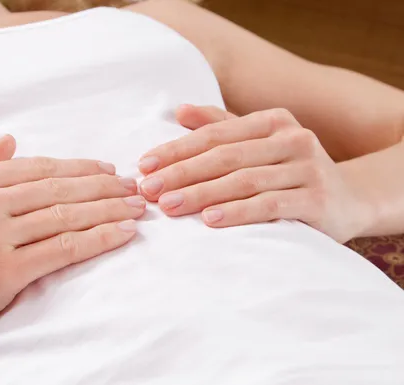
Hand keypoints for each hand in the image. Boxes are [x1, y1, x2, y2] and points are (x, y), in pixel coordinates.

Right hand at [0, 135, 144, 358]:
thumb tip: (10, 139)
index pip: (38, 168)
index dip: (79, 167)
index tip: (108, 170)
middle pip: (58, 188)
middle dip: (104, 185)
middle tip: (135, 186)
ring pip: (65, 215)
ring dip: (109, 209)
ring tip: (137, 207)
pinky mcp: (2, 274)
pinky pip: (61, 250)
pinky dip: (97, 239)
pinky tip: (121, 233)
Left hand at [138, 105, 368, 242]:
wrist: (352, 200)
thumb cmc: (291, 172)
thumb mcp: (260, 144)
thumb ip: (221, 126)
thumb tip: (179, 110)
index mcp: (272, 121)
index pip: (213, 134)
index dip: (176, 150)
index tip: (143, 166)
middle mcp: (292, 138)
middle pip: (224, 156)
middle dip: (180, 173)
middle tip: (147, 190)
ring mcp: (307, 168)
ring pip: (243, 180)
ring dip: (201, 194)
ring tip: (169, 206)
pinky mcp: (317, 199)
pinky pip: (269, 205)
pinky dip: (237, 212)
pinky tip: (210, 220)